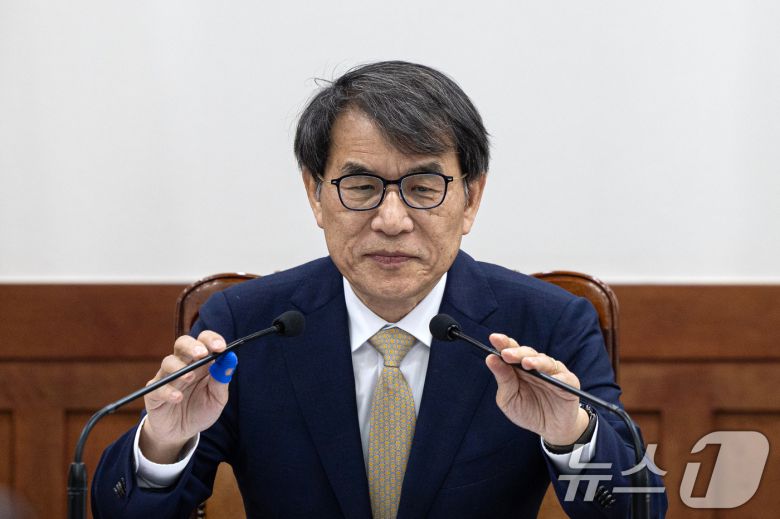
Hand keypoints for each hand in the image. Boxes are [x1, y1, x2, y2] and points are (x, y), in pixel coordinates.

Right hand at [139, 331, 230, 462]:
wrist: (182, 433)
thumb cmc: (201, 410)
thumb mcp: (217, 398)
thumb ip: (222, 379)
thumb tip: (231, 359)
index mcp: (201, 362)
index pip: (204, 341)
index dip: (212, 340)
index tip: (221, 348)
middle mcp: (183, 365)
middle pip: (182, 343)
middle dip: (192, 346)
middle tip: (201, 354)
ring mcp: (167, 377)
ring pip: (168, 362)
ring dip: (179, 368)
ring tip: (189, 378)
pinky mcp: (154, 393)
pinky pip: (157, 387)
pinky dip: (168, 391)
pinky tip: (178, 398)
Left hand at [485, 334, 589, 445]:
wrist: (550, 429)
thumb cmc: (528, 411)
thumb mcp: (509, 399)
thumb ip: (503, 380)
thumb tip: (490, 359)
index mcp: (519, 367)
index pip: (511, 350)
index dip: (503, 343)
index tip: (493, 338)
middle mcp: (536, 365)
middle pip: (526, 353)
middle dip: (516, 352)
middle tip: (506, 354)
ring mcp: (553, 372)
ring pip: (544, 361)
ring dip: (535, 361)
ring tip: (525, 363)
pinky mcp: (569, 382)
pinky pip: (563, 376)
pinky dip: (556, 376)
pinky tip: (551, 377)